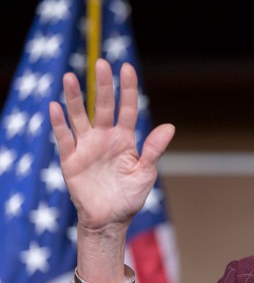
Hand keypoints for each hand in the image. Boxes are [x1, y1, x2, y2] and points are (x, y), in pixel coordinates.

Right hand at [50, 59, 173, 282]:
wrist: (110, 219)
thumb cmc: (130, 195)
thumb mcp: (145, 173)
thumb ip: (153, 150)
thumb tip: (170, 126)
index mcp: (125, 139)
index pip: (127, 108)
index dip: (128, 89)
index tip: (128, 68)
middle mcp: (104, 138)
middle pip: (103, 106)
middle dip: (103, 86)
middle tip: (101, 63)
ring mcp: (86, 147)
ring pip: (80, 117)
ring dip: (75, 98)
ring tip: (71, 77)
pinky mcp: (71, 159)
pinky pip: (64, 138)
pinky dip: (59, 124)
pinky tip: (55, 107)